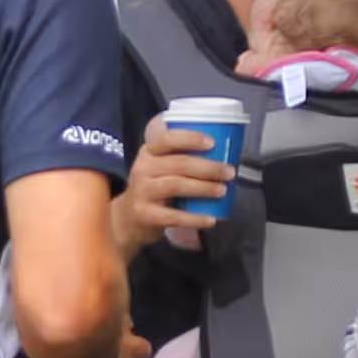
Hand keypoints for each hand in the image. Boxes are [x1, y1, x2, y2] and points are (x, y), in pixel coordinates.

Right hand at [115, 123, 230, 254]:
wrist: (128, 219)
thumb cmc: (153, 188)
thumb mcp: (160, 168)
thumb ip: (181, 160)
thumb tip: (222, 157)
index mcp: (149, 152)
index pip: (167, 138)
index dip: (190, 139)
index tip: (213, 143)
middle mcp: (142, 168)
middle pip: (179, 163)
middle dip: (208, 167)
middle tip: (229, 172)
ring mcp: (142, 191)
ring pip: (176, 185)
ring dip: (204, 188)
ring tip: (222, 191)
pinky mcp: (144, 214)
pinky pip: (173, 216)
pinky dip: (194, 218)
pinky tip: (210, 219)